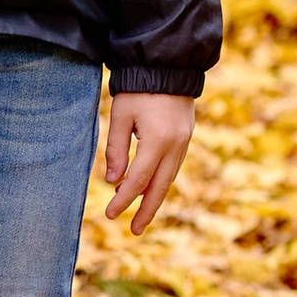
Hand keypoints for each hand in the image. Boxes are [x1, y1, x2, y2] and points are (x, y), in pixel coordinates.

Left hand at [103, 92, 194, 234]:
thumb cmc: (138, 89)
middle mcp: (176, 146)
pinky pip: (173, 167)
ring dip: (155, 199)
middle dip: (146, 211)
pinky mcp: (186, 138)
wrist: (167, 66)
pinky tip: (151, 190)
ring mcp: (184, 143)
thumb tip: (112, 181)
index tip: (110, 214)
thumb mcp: (121, 116)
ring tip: (142, 217)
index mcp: (158, 141)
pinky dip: (161, 182)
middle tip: (133, 230)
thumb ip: (116, 149)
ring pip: (169, 179)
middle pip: (160, 187)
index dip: (124, 199)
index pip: (138, 180)